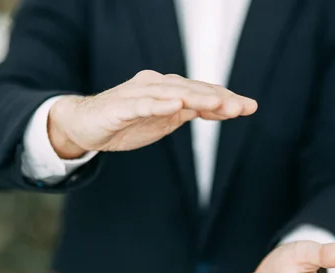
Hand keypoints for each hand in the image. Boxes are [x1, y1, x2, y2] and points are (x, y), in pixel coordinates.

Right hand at [48, 70, 257, 158]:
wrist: (85, 125)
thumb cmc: (126, 121)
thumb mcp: (164, 119)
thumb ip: (188, 112)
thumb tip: (219, 108)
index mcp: (168, 89)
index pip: (201, 92)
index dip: (225, 99)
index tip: (249, 107)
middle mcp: (156, 86)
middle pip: (192, 90)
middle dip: (219, 98)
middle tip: (243, 107)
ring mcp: (138, 95)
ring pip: (172, 94)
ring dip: (197, 98)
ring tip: (219, 103)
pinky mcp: (120, 107)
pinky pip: (142, 105)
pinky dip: (159, 105)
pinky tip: (176, 107)